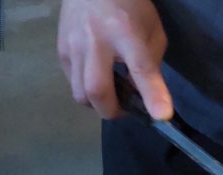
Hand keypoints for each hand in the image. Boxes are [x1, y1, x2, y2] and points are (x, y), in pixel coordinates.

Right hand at [57, 0, 172, 119]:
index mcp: (126, 32)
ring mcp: (74, 46)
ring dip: (97, 103)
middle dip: (112, 110)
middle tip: (125, 107)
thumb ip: (150, 63)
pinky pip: (72, 82)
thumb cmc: (130, 6)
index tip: (162, 116)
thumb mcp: (152, 29)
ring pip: (80, 93)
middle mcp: (96, 40)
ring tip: (110, 93)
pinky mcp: (61, 50)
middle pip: (98, 91)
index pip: (141, 68)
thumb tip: (141, 94)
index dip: (152, 95)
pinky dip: (86, 89)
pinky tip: (96, 75)